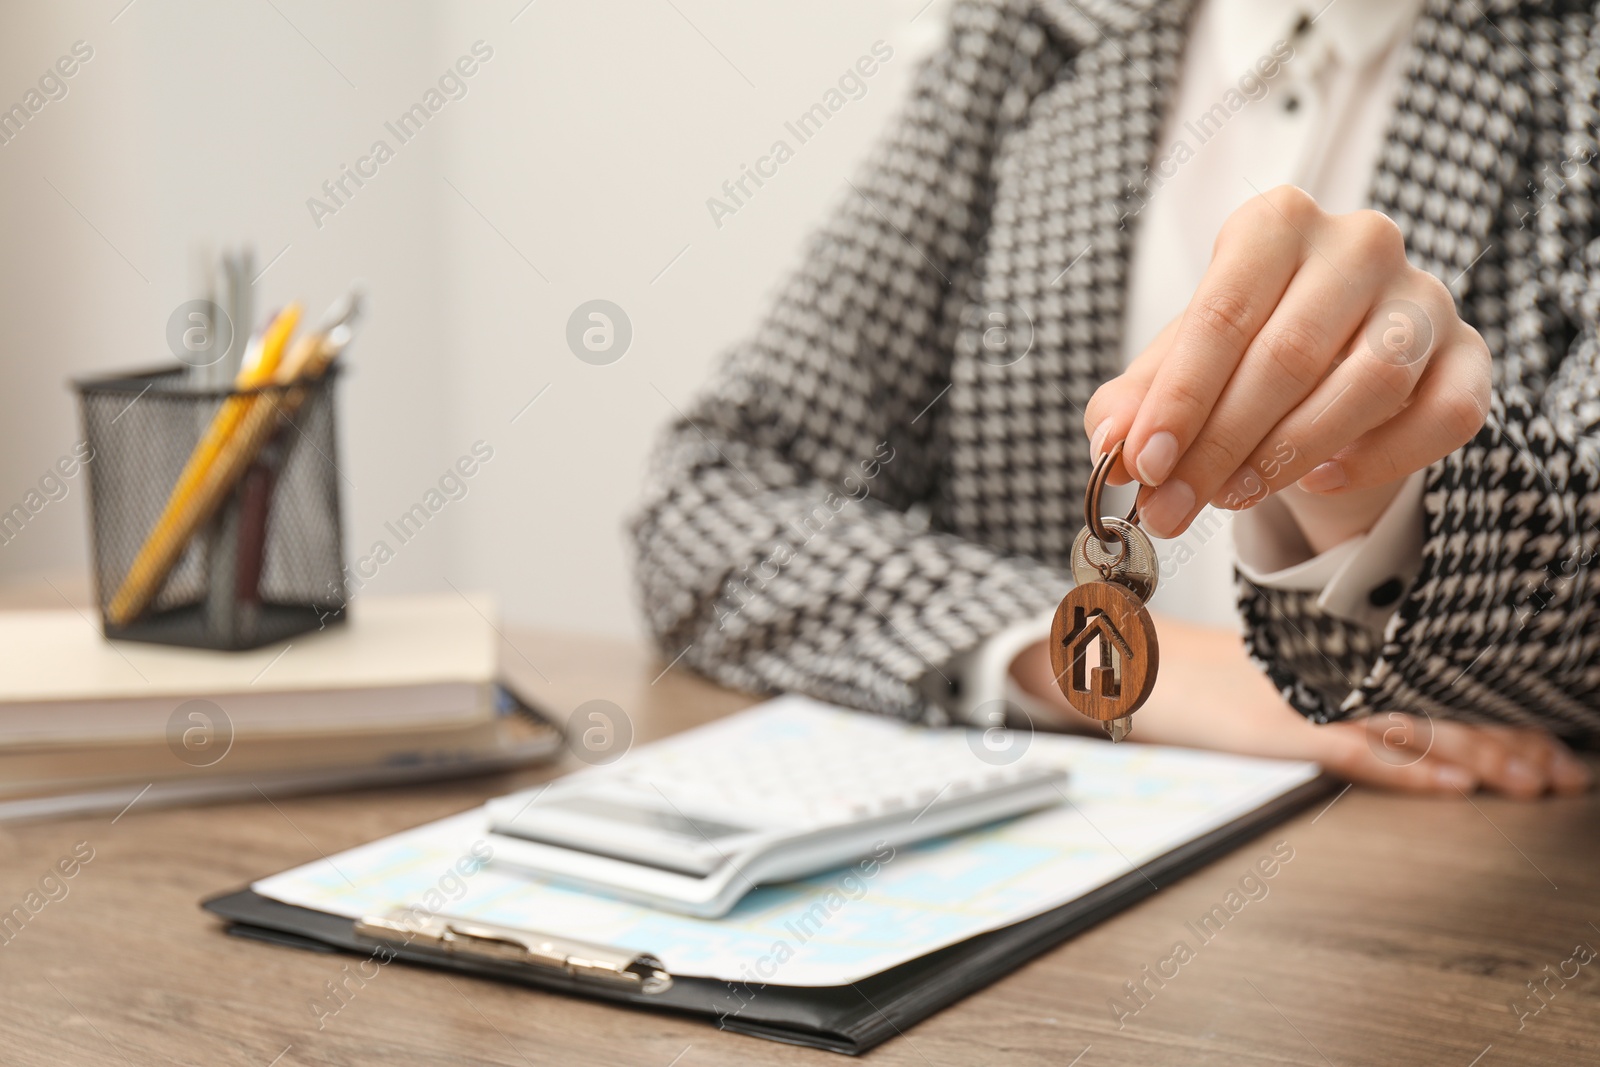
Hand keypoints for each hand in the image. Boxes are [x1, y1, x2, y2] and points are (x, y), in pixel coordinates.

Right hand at [1008, 614, 1591, 797]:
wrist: (1117, 655)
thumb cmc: (1181, 672)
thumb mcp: (1254, 674)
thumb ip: (1308, 685)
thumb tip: (1366, 718)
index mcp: (1327, 662)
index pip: (1423, 686)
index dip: (1487, 714)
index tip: (1542, 741)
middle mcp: (1326, 674)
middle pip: (1432, 707)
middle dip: (1505, 740)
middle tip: (1562, 770)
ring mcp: (1304, 698)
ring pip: (1410, 727)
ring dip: (1478, 755)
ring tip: (1534, 780)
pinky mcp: (1275, 725)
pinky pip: (1354, 749)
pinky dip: (1407, 768)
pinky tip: (1451, 785)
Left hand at [1084, 186, 1491, 548]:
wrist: (1331, 360)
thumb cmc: (1241, 353)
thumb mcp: (1178, 366)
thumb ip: (1137, 399)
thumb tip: (1110, 438)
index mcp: (1275, 224)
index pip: (1222, 313)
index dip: (1179, 398)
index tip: (1143, 464)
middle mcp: (1358, 244)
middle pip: (1288, 355)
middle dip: (1219, 446)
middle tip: (1171, 508)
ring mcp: (1424, 296)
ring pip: (1368, 384)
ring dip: (1290, 456)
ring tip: (1231, 497)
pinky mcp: (1471, 355)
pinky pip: (1442, 415)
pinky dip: (1379, 459)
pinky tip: (1321, 480)